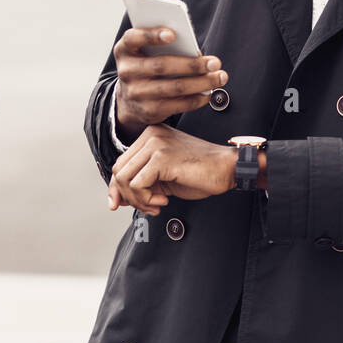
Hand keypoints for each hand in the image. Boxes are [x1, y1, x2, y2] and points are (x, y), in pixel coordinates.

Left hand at [108, 124, 233, 213]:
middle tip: (149, 207)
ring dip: (138, 200)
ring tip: (156, 204)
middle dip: (128, 196)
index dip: (118, 188)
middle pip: (118, 170)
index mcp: (151, 135)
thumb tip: (115, 199)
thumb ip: (141, 182)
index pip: (121, 163)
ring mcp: (155, 144)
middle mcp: (151, 135)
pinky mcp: (161, 157)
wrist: (227, 168)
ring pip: (124, 178)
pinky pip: (137, 185)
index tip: (123, 204)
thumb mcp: (164, 176)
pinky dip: (146, 199)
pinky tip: (164, 200)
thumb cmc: (201, 173)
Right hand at [113, 27, 226, 141]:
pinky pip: (177, 105)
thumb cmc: (147, 66)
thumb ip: (165, 46)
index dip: (151, 35)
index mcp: (125, 50)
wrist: (129, 100)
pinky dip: (197, 99)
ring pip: (174, 87)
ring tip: (220, 77)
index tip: (173, 34)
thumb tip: (195, 52)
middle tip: (215, 62)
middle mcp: (127, 71)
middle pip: (161, 65)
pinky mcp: (148, 111)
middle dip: (192, 64)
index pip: (134, 38)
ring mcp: (136, 93)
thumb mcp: (147, 52)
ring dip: (202, 83)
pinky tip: (209, 92)